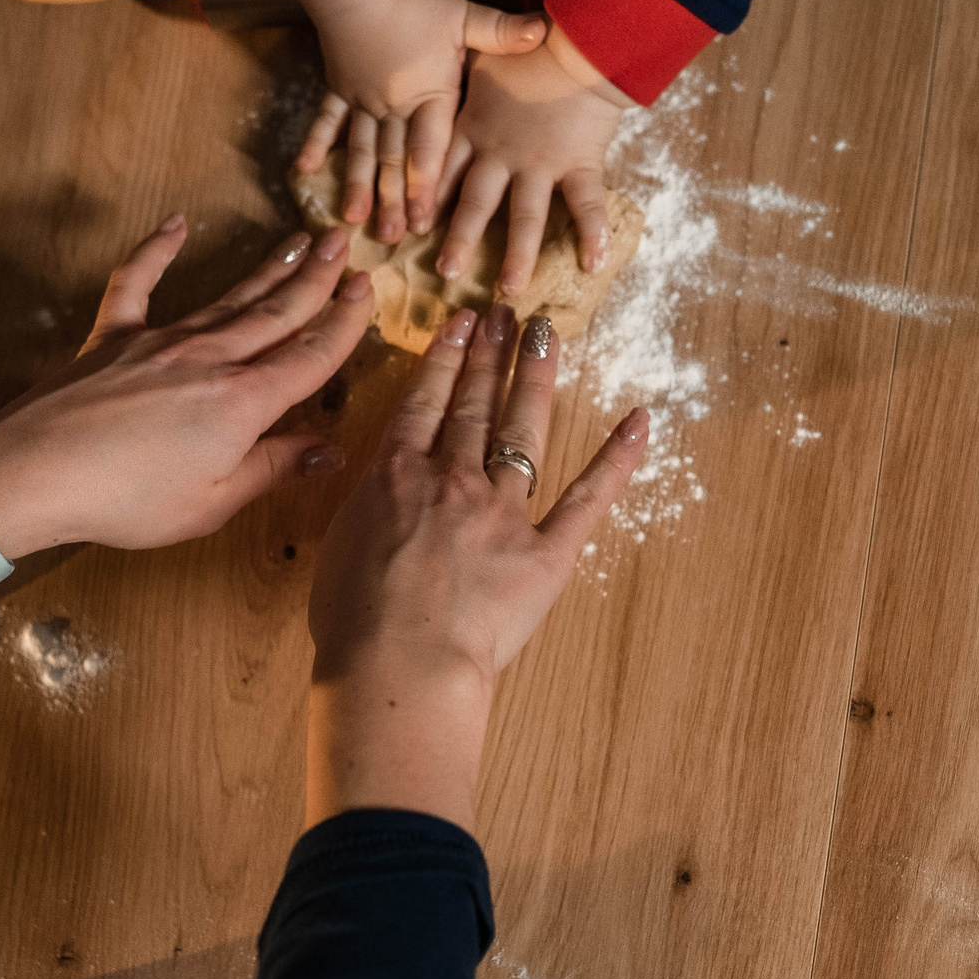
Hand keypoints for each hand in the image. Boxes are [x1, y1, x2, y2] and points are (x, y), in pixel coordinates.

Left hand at [0, 217, 373, 562]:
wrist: (38, 469)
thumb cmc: (127, 499)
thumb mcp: (214, 501)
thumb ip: (273, 468)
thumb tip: (329, 451)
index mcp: (244, 403)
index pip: (312, 355)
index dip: (346, 322)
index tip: (369, 290)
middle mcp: (211, 359)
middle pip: (279, 313)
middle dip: (319, 278)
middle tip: (345, 243)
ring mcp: (161, 341)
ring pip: (229, 298)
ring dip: (268, 269)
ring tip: (299, 242)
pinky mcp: (113, 336)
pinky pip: (138, 282)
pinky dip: (157, 249)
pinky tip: (177, 224)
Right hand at [293, 0, 544, 245]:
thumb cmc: (414, 0)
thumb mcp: (463, 16)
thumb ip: (501, 32)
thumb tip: (544, 31)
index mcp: (428, 93)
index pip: (429, 149)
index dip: (428, 186)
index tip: (426, 220)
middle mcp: (394, 104)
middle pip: (395, 159)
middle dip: (394, 200)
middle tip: (393, 237)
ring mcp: (363, 99)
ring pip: (362, 150)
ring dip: (358, 185)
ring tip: (354, 219)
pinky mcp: (340, 87)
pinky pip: (327, 121)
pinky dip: (316, 144)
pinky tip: (304, 171)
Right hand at [305, 304, 646, 828]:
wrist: (398, 664)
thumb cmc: (354, 621)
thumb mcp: (339, 548)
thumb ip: (366, 508)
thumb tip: (379, 494)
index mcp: (395, 476)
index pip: (424, 403)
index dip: (445, 360)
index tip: (461, 325)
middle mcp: (452, 479)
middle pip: (473, 405)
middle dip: (490, 355)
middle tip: (504, 314)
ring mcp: (503, 513)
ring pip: (522, 431)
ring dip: (534, 379)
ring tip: (544, 336)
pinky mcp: (546, 554)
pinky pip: (588, 499)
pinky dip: (618, 459)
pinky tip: (640, 421)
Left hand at [435, 21, 629, 292]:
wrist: (578, 38)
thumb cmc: (528, 41)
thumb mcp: (481, 50)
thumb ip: (462, 72)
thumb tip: (441, 61)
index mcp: (472, 127)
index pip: (443, 170)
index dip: (427, 200)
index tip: (413, 228)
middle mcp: (500, 153)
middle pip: (474, 203)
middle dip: (460, 240)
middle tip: (445, 273)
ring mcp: (538, 162)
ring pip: (524, 217)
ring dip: (516, 255)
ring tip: (508, 289)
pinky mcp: (578, 163)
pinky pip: (585, 205)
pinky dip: (591, 234)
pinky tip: (592, 265)